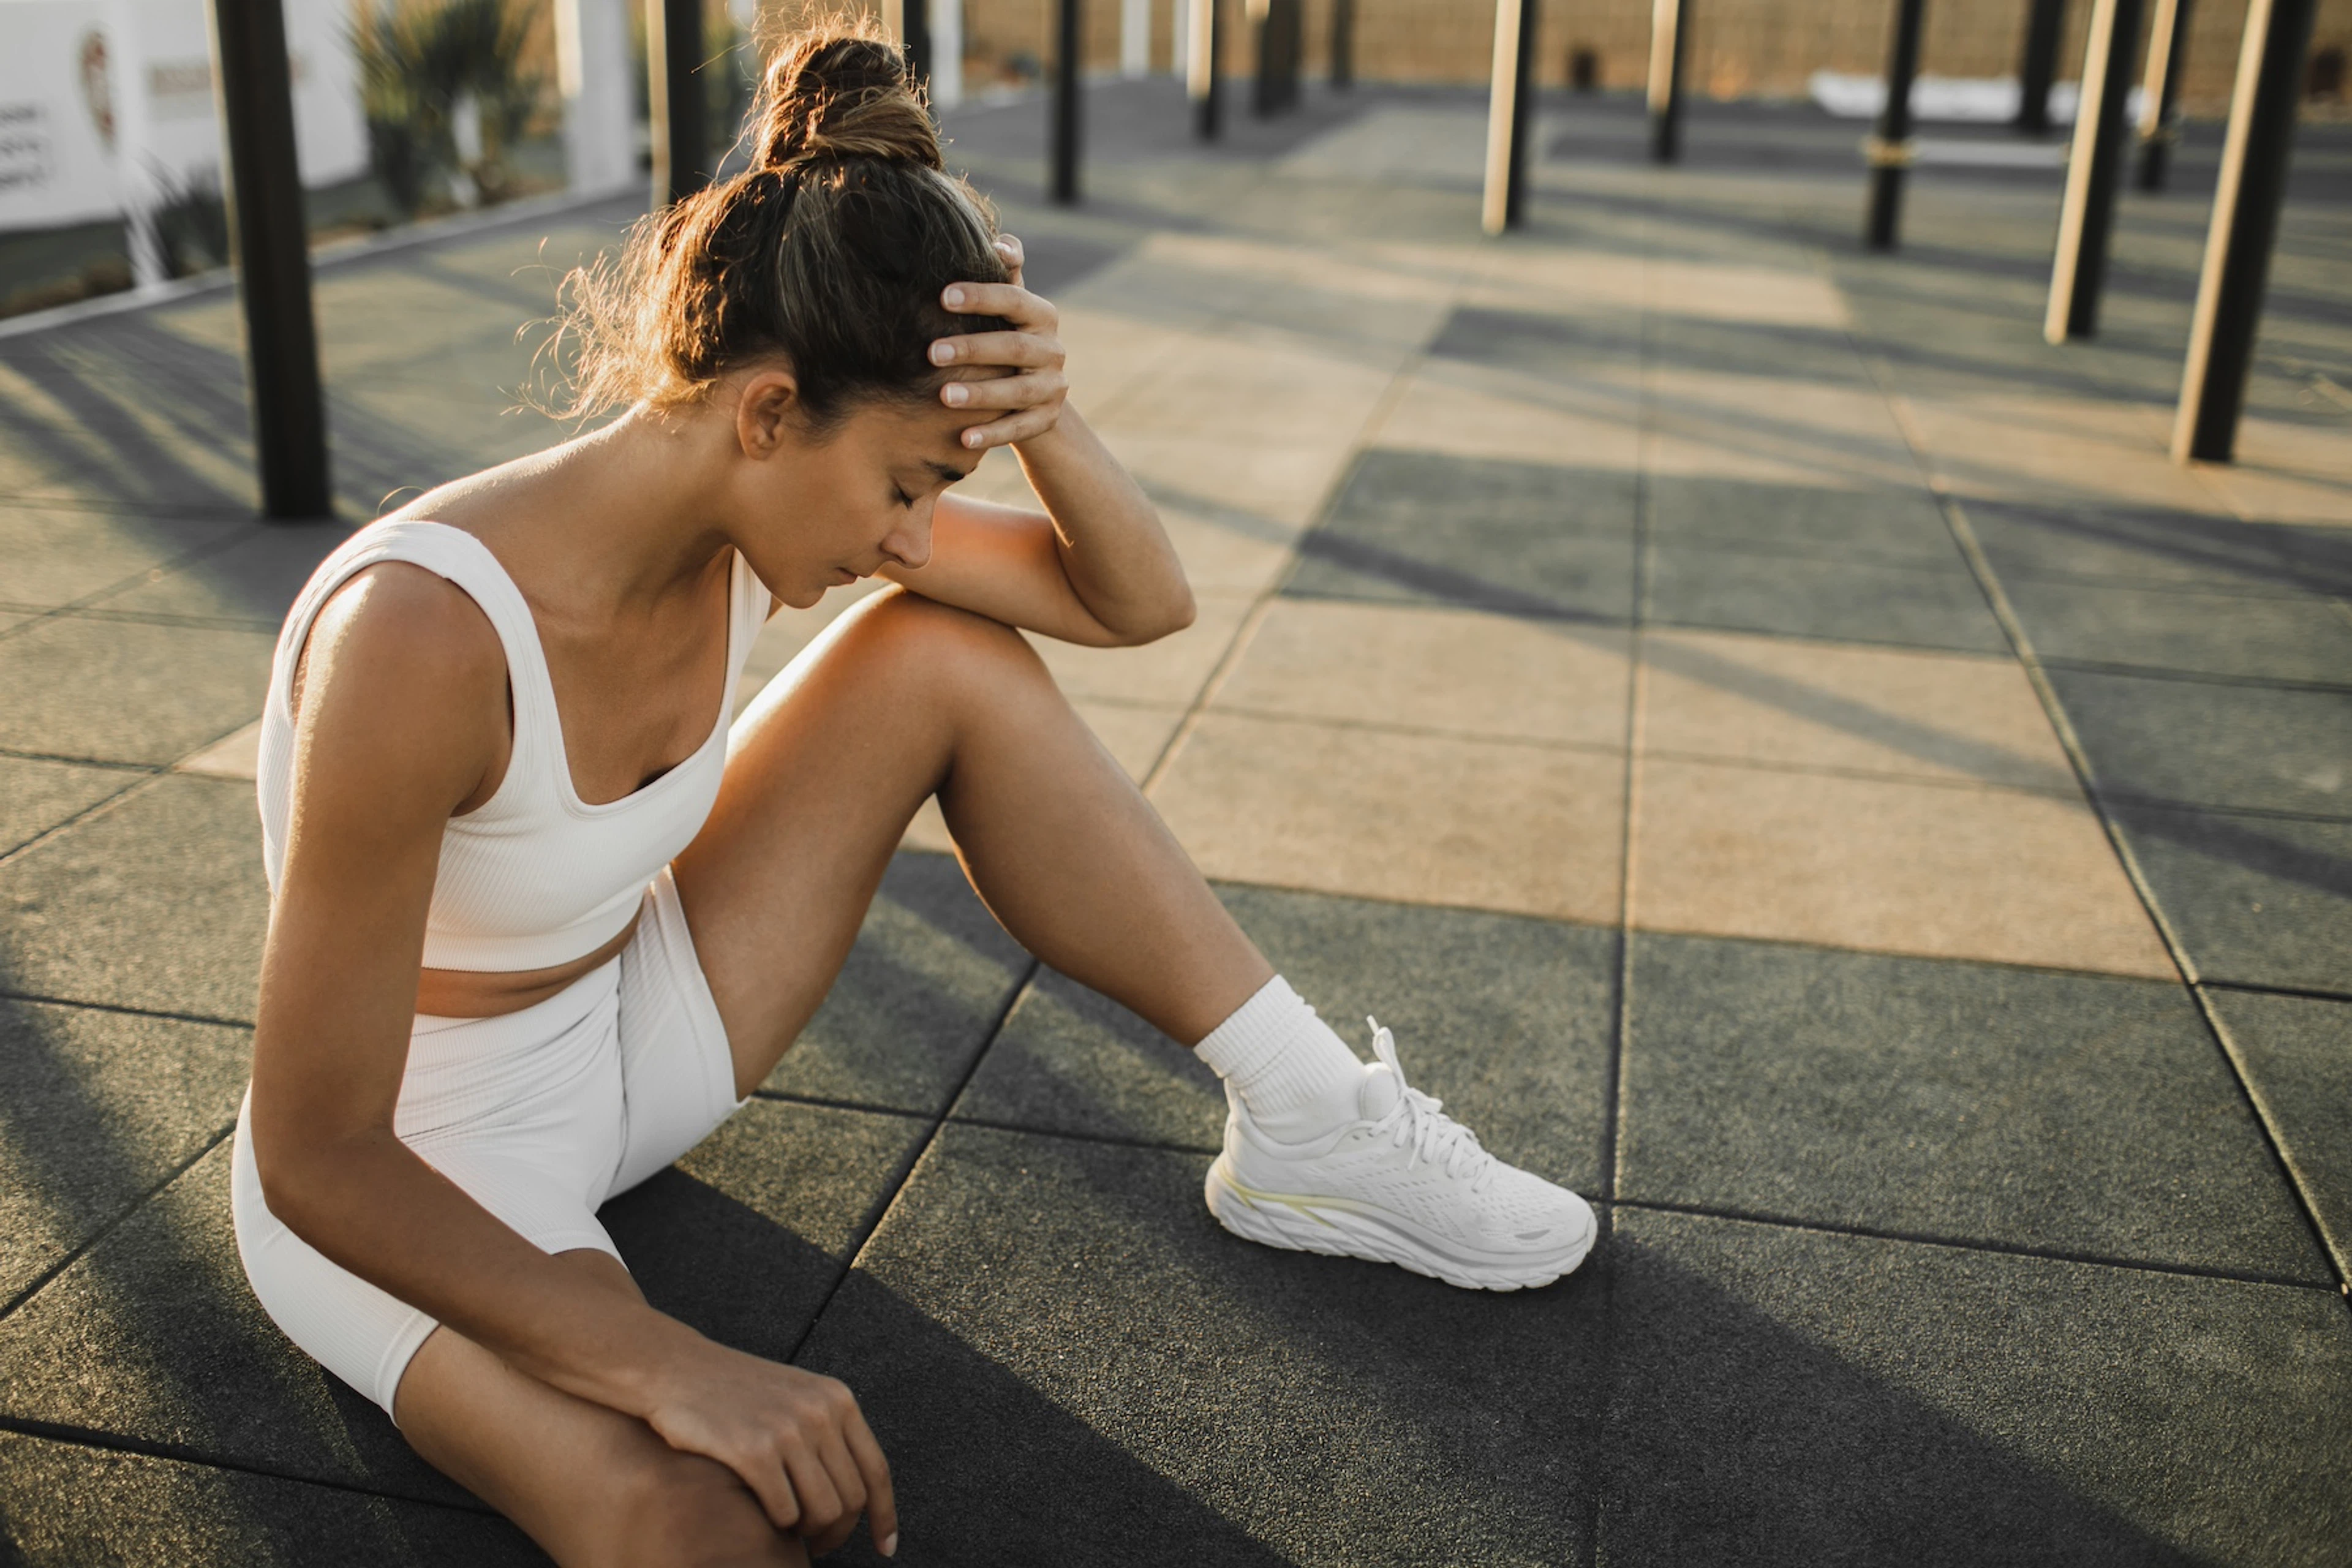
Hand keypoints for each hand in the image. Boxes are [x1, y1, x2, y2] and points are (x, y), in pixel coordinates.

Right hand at [641, 1341, 896, 1556]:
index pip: (876, 1470)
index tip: (885, 1547)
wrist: (678, 1369)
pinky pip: (784, 1511)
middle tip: (818, 1543)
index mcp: (837, 1399)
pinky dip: (778, 1524)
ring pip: (822, 1511)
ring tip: (790, 1528)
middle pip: (851, 1499)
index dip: (884, 1516)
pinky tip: (766, 1516)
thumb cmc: (736, 1391)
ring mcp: (787, 1431)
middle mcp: (820, 1413)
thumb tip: (856, 1494)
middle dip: (837, 1532)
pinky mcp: (752, 1451)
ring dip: (807, 1532)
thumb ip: (829, 1431)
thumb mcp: (797, 1395)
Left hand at [930, 234, 1067, 450]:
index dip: (982, 297)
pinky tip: (964, 438)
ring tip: (943, 396)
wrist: (1035, 392)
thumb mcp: (1008, 308)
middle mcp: (1053, 351)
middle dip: (973, 349)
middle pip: (1014, 348)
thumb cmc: (1008, 336)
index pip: (1015, 300)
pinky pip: (1020, 428)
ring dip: (980, 394)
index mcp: (1042, 316)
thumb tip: (1001, 242)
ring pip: (1018, 391)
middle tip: (931, 352)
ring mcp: (1053, 388)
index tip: (943, 296)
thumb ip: (1005, 276)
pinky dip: (992, 434)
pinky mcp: (1046, 420)